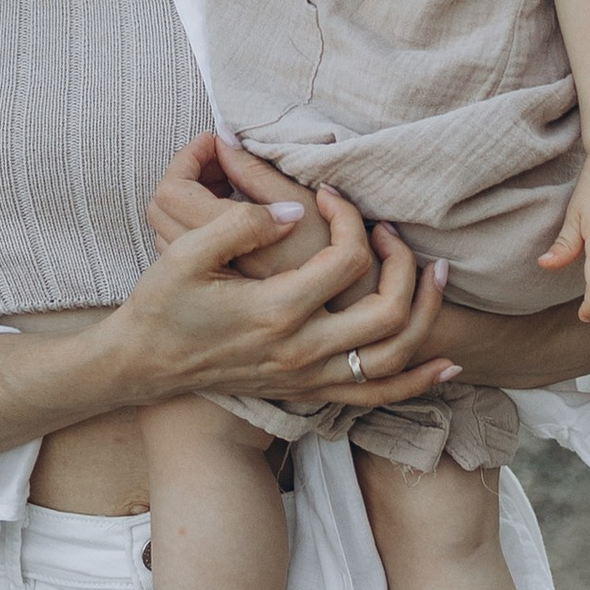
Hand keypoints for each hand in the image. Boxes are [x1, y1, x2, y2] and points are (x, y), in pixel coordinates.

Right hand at [117, 139, 461, 413]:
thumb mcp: (186, 254)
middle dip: (404, 263)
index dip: (349, 217)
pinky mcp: (308, 392)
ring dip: (425, 315)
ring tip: (435, 275)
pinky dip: (418, 380)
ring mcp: (308, 378)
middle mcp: (301, 352)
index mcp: (275, 312)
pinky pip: (378, 395)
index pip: (347, 260)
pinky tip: (445, 363)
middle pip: (388, 312)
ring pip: (394, 358)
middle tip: (389, 230)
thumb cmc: (163, 304)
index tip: (330, 194)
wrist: (144, 364)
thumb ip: (241, 224)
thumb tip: (295, 209)